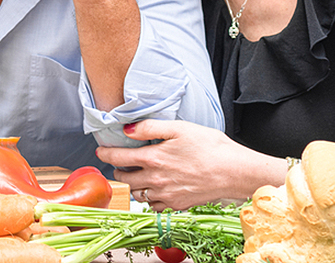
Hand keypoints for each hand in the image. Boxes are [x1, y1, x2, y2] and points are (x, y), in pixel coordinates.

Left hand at [96, 120, 287, 210]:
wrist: (234, 172)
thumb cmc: (211, 147)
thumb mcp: (180, 128)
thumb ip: (150, 128)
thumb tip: (127, 129)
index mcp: (154, 158)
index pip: (119, 157)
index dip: (106, 153)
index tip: (100, 151)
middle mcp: (156, 180)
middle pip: (125, 178)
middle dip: (118, 170)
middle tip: (120, 163)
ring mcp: (166, 195)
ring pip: (138, 195)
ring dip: (132, 185)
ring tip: (136, 176)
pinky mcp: (178, 205)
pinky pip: (154, 207)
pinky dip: (150, 199)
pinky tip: (156, 190)